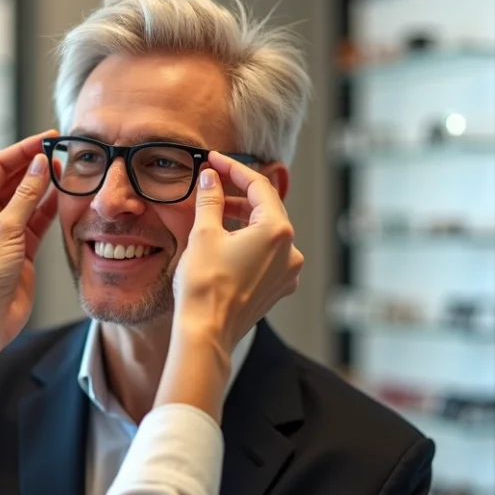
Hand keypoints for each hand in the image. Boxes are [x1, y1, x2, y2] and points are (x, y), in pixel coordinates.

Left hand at [0, 130, 59, 354]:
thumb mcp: (7, 228)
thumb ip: (27, 195)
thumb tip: (41, 163)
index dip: (24, 150)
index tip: (47, 138)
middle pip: (15, 178)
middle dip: (36, 164)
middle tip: (62, 150)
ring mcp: (6, 229)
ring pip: (29, 198)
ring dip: (46, 183)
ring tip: (67, 168)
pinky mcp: (23, 246)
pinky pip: (39, 218)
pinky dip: (51, 206)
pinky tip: (65, 193)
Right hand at [172, 153, 303, 353]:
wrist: (207, 333)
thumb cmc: (205, 285)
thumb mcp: (204, 234)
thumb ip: (211, 199)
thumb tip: (211, 178)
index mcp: (277, 231)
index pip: (259, 186)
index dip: (235, 169)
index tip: (215, 160)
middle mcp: (291, 250)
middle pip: (266, 208)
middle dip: (239, 193)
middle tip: (214, 181)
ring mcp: (288, 271)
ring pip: (267, 232)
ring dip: (243, 218)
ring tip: (216, 212)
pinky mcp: (278, 287)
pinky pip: (267, 254)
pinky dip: (249, 242)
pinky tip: (227, 241)